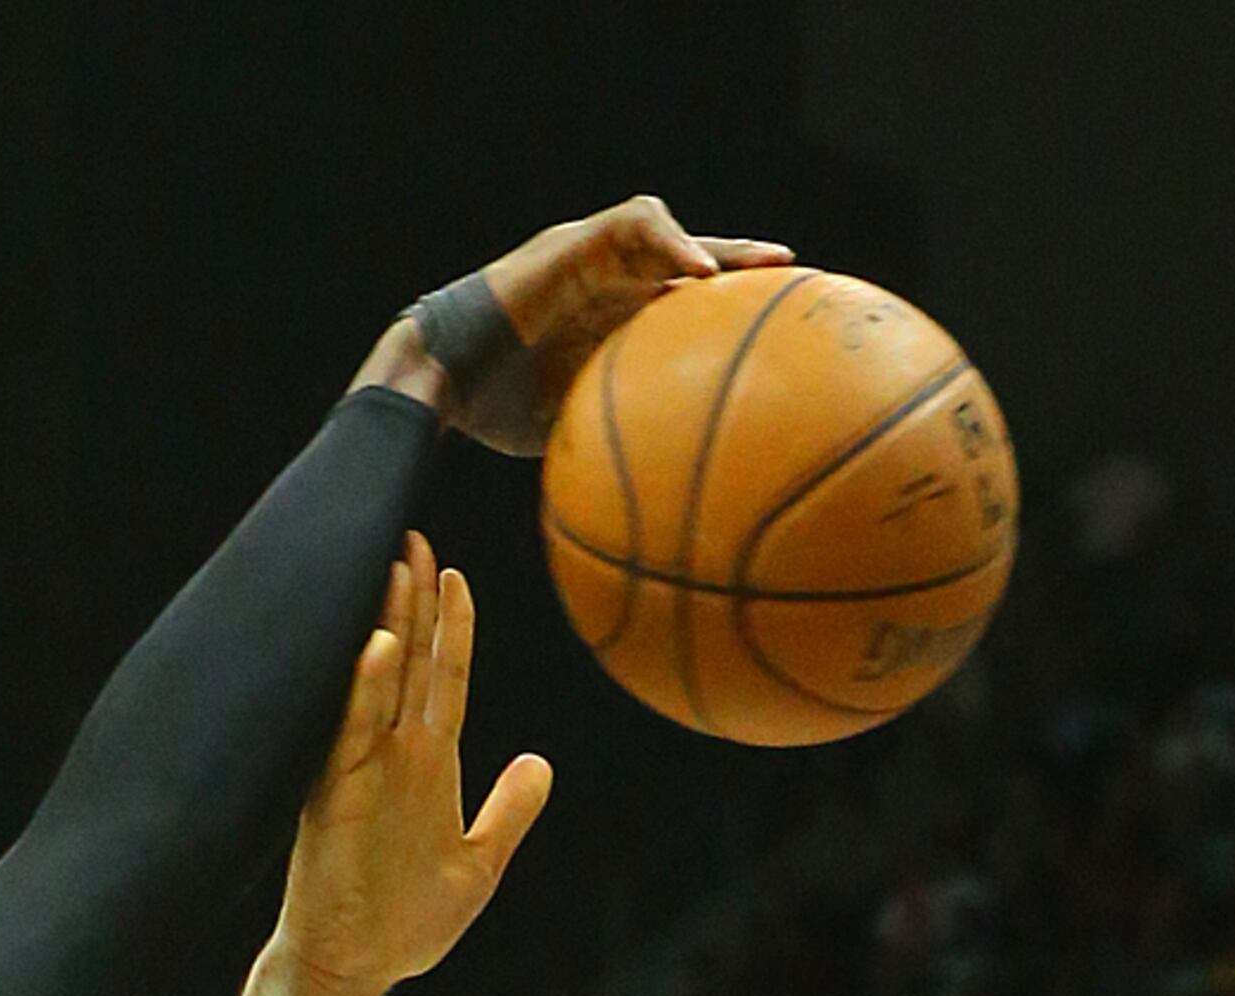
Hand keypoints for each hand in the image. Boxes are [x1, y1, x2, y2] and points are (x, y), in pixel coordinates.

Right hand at [275, 542, 550, 995]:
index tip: (456, 576)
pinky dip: (364, 690)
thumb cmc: (405, 925)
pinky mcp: (335, 793)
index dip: (453, 627)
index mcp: (428, 764)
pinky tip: (378, 646)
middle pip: (411, 661)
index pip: (445, 678)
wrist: (354, 968)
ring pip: (380, 680)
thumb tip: (541, 764)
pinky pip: (350, 732)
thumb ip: (508, 814)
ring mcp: (363, 768)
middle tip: (418, 538)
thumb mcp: (479, 868)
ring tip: (397, 565)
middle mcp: (394, 754)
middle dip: (416, 600)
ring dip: (389, 623)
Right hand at [374, 201, 788, 452]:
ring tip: (767, 266)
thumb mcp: (574, 436)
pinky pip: (632, 227)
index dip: (727, 318)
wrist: (439, 378)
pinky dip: (671, 244)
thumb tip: (663, 529)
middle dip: (744, 268)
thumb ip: (617, 453)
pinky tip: (700, 275)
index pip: (681, 309)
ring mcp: (590, 258)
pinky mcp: (572, 242)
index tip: (780, 340)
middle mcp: (607, 284)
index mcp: (611, 323)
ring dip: (719, 246)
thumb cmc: (495, 414)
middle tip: (795, 282)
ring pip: (668, 232)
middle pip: (688, 263)